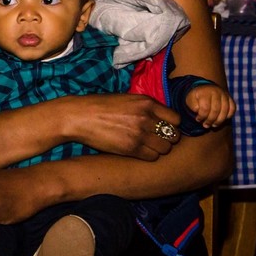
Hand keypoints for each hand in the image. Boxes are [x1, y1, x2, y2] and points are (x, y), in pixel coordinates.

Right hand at [60, 93, 181, 160]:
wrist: (79, 116)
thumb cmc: (99, 106)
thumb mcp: (125, 99)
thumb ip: (144, 107)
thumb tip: (159, 117)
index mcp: (146, 102)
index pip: (176, 118)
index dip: (172, 125)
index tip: (164, 128)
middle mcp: (146, 117)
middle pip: (174, 135)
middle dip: (167, 138)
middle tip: (157, 140)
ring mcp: (140, 133)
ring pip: (165, 148)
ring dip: (159, 149)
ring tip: (148, 147)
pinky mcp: (131, 148)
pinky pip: (152, 156)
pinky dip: (148, 156)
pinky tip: (138, 152)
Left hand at [185, 85, 235, 128]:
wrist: (205, 89)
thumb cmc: (196, 97)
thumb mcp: (190, 99)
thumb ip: (193, 105)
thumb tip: (198, 111)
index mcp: (205, 92)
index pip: (205, 107)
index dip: (202, 116)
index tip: (198, 120)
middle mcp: (216, 92)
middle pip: (216, 110)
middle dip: (210, 120)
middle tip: (205, 125)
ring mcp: (224, 94)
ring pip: (225, 110)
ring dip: (219, 121)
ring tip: (213, 125)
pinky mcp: (230, 98)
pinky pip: (232, 109)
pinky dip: (228, 116)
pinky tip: (221, 119)